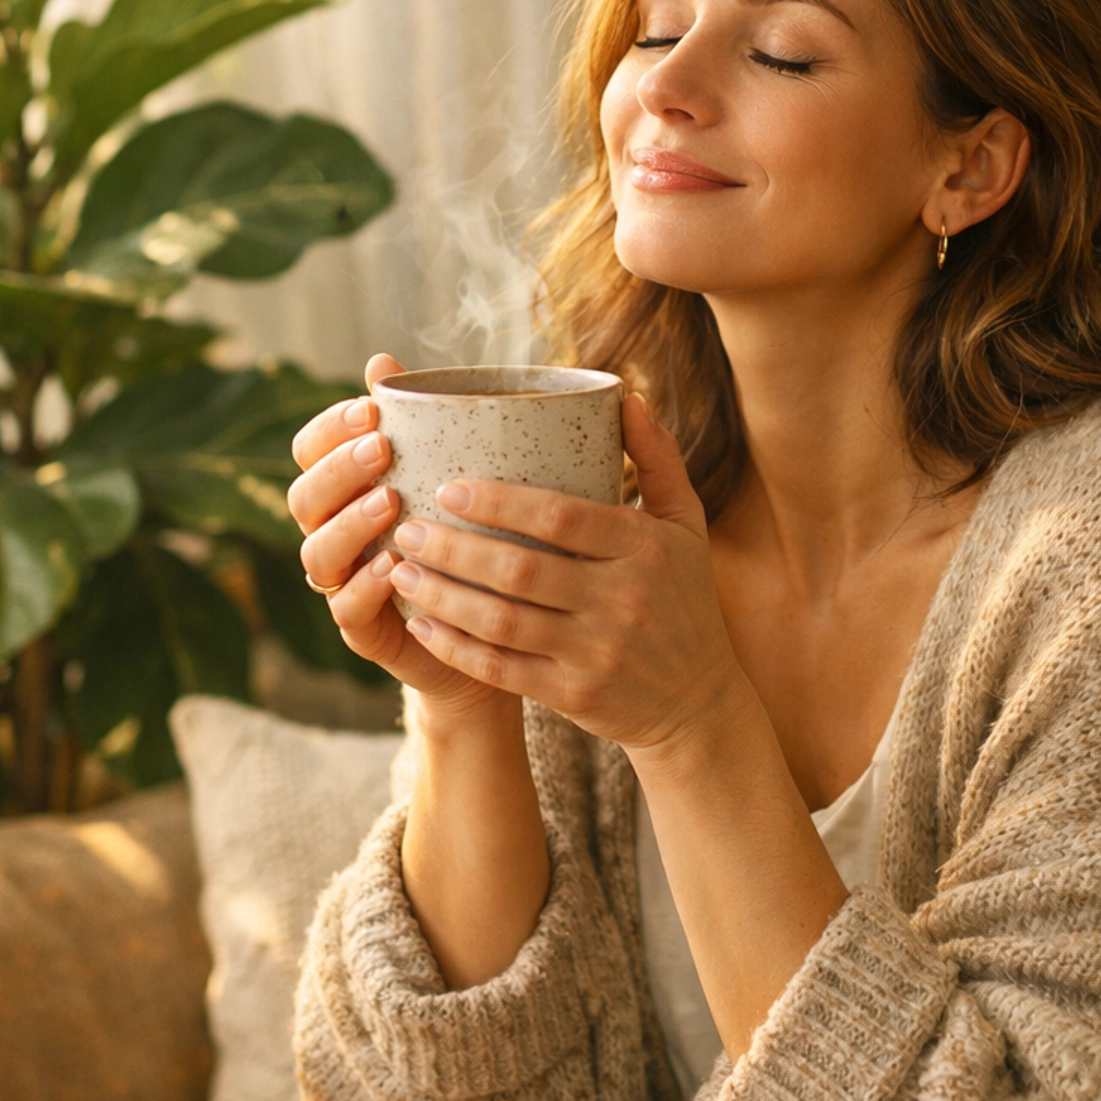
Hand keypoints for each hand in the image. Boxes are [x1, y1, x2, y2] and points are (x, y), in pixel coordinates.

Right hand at [286, 354, 502, 715]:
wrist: (496, 626)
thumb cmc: (468, 537)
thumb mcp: (452, 476)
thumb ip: (420, 424)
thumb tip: (382, 357)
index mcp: (346, 490)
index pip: (311, 450)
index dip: (330, 428)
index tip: (371, 408)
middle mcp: (334, 534)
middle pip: (304, 497)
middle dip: (338, 470)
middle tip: (381, 450)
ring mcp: (344, 583)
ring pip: (317, 553)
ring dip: (349, 524)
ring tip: (390, 503)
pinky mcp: (364, 630)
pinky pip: (346, 608)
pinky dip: (366, 585)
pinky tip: (395, 564)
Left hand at [385, 395, 749, 756]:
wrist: (699, 703)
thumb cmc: (684, 600)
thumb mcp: (686, 526)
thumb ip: (659, 460)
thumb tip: (625, 397)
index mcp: (645, 548)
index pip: (562, 518)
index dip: (499, 503)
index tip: (448, 488)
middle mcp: (622, 600)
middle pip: (520, 570)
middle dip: (454, 548)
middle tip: (408, 528)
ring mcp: (597, 652)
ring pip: (502, 621)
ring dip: (442, 596)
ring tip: (400, 570)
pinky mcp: (575, 695)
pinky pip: (502, 669)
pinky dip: (456, 647)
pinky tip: (421, 624)